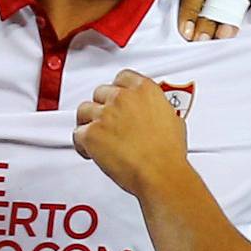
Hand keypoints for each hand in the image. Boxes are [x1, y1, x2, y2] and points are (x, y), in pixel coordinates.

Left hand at [73, 72, 190, 195]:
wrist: (161, 172)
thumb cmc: (168, 153)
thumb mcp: (173, 119)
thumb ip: (158, 109)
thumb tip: (155, 114)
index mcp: (144, 89)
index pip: (122, 77)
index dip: (118, 90)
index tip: (117, 100)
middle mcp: (122, 97)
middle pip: (101, 93)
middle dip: (103, 107)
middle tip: (107, 123)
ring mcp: (105, 114)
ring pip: (84, 110)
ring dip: (88, 122)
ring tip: (95, 136)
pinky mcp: (92, 133)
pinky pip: (77, 134)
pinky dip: (81, 144)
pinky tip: (90, 152)